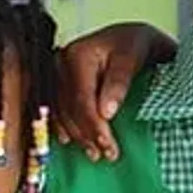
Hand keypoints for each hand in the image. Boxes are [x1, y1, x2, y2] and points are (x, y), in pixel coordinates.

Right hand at [55, 22, 176, 160]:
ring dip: (78, 136)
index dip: (94, 126)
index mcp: (78, 55)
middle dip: (88, 135)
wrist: (130, 37)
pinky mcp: (59, 82)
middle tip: (107, 155)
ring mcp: (57, 74)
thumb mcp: (133, 56)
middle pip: (70, 109)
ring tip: (96, 153)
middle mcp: (61, 64)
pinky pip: (57, 110)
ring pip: (62, 112)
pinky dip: (66, 127)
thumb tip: (105, 112)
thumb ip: (120, 81)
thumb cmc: (135, 44)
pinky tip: (73, 141)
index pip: (82, 100)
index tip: (108, 145)